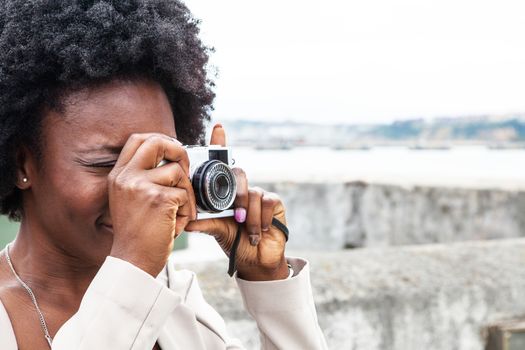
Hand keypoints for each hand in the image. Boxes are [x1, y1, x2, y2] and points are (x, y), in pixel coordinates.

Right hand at [107, 133, 196, 275]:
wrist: (132, 262)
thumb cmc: (137, 234)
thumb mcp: (129, 199)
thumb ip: (142, 178)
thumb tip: (171, 160)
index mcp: (119, 175)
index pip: (138, 139)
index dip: (161, 140)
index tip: (172, 152)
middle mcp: (126, 177)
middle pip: (157, 142)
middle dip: (179, 151)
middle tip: (185, 169)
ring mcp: (141, 186)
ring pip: (178, 172)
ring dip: (186, 192)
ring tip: (176, 212)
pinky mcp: (158, 199)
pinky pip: (185, 194)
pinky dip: (187, 210)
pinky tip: (175, 224)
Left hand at [185, 125, 288, 280]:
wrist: (255, 260)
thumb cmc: (234, 243)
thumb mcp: (217, 231)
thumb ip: (204, 223)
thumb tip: (186, 220)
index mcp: (225, 192)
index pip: (223, 164)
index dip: (221, 144)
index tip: (218, 127)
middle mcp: (242, 189)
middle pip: (239, 175)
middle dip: (238, 196)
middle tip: (236, 216)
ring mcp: (259, 195)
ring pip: (253, 193)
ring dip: (249, 216)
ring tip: (248, 232)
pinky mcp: (275, 203)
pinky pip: (267, 202)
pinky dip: (262, 219)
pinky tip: (259, 231)